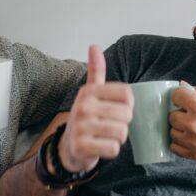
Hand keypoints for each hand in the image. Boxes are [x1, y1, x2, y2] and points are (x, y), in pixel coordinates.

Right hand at [59, 45, 133, 172]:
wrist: (68, 147)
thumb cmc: (86, 118)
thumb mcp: (90, 92)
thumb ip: (96, 70)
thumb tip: (94, 46)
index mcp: (89, 91)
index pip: (127, 94)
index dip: (128, 105)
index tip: (117, 109)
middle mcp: (84, 106)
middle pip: (126, 115)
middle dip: (123, 124)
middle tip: (108, 126)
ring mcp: (81, 126)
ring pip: (122, 132)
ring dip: (118, 138)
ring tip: (104, 136)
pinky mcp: (81, 146)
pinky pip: (113, 148)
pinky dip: (110, 150)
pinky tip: (99, 147)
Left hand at [169, 86, 195, 166]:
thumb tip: (183, 85)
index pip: (175, 96)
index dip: (181, 96)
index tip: (186, 99)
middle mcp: (193, 124)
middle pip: (172, 116)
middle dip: (181, 113)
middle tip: (193, 114)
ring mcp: (193, 141)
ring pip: (172, 133)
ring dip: (180, 129)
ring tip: (193, 127)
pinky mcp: (195, 155)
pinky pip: (175, 148)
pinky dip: (180, 143)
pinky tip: (190, 138)